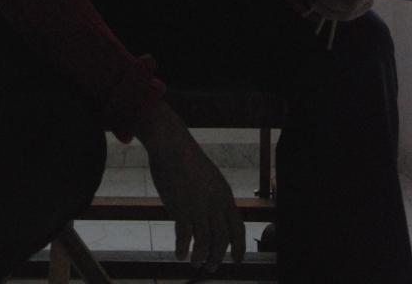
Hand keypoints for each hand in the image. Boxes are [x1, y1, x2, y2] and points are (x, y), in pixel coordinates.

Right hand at [136, 101, 244, 270]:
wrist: (172, 144)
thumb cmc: (188, 161)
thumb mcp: (210, 178)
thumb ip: (215, 198)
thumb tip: (215, 218)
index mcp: (225, 195)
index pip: (238, 228)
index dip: (239, 248)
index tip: (236, 260)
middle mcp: (215, 203)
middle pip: (222, 240)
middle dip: (216, 258)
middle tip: (209, 267)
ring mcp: (198, 206)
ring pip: (204, 243)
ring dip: (200, 257)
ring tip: (194, 262)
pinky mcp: (180, 207)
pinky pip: (185, 237)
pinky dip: (183, 249)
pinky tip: (179, 253)